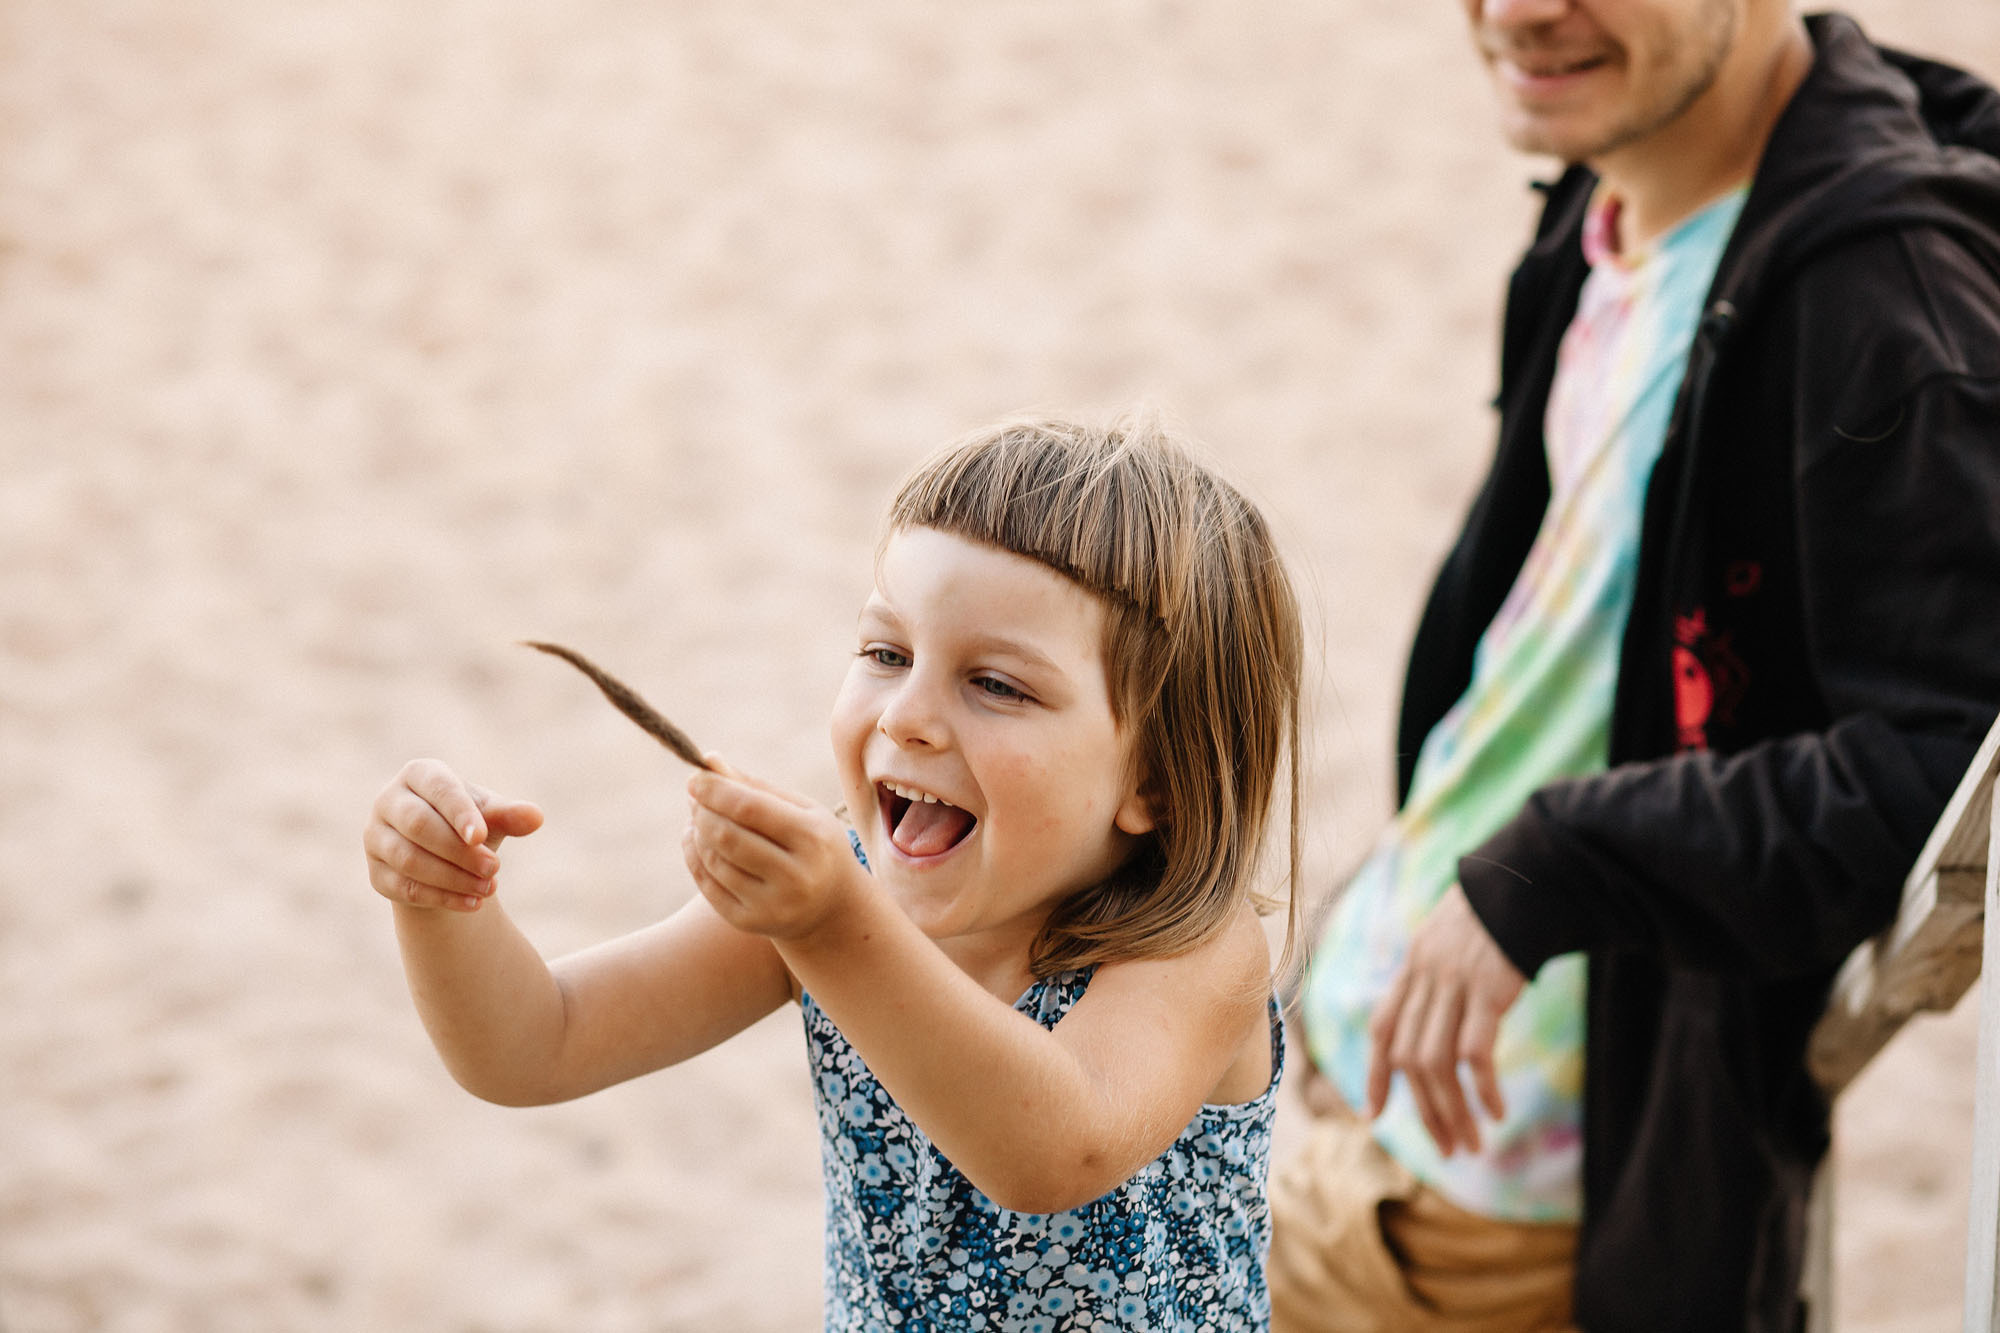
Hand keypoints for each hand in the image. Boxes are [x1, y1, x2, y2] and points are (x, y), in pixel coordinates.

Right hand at [363, 759, 544, 912]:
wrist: (444, 859)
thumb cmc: (469, 825)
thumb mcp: (490, 815)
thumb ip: (510, 814)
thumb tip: (536, 817)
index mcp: (418, 775)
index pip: (438, 789)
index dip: (459, 813)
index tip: (481, 837)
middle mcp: (388, 802)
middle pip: (419, 825)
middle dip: (459, 851)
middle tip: (495, 869)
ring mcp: (376, 839)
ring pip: (409, 860)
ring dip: (452, 877)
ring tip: (489, 888)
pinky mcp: (376, 874)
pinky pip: (406, 888)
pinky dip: (442, 897)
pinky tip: (473, 904)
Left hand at [683, 760, 868, 938]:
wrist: (832, 907)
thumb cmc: (814, 845)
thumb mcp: (799, 811)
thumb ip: (755, 786)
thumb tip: (709, 761)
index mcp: (813, 839)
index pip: (751, 809)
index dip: (716, 791)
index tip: (695, 778)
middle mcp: (796, 876)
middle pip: (727, 836)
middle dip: (702, 812)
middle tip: (695, 798)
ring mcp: (773, 905)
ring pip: (714, 861)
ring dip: (697, 834)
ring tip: (699, 819)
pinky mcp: (750, 923)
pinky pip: (708, 886)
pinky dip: (695, 858)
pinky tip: (697, 842)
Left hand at [1365, 884, 1525, 1155]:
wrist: (1530, 879)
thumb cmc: (1499, 913)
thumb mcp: (1452, 940)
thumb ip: (1437, 976)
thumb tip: (1436, 1020)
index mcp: (1414, 965)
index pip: (1383, 1027)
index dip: (1376, 1074)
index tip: (1372, 1115)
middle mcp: (1426, 976)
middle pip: (1411, 1058)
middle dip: (1425, 1110)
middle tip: (1447, 1149)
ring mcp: (1454, 983)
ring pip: (1436, 1063)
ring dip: (1452, 1111)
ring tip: (1471, 1144)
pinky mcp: (1488, 990)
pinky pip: (1475, 1052)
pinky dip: (1482, 1089)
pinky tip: (1496, 1112)